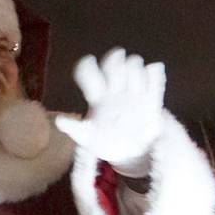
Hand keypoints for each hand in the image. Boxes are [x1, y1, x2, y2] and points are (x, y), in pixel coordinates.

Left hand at [55, 49, 165, 173]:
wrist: (131, 153)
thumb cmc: (105, 143)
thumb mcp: (87, 139)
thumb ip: (75, 129)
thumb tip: (59, 121)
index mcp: (97, 96)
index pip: (89, 73)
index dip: (87, 65)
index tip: (89, 61)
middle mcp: (115, 88)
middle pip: (114, 64)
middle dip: (115, 63)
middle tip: (117, 78)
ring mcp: (134, 90)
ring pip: (134, 65)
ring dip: (134, 72)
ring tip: (135, 91)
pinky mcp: (152, 97)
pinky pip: (155, 78)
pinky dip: (154, 76)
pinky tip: (148, 90)